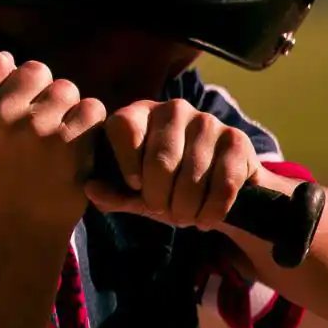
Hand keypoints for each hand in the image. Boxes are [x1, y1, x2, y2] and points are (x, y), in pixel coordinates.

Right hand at [0, 51, 106, 232]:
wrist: (24, 220)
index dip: (9, 78)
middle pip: (36, 70)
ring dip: (67, 109)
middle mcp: (0, 117)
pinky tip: (75, 146)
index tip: (11, 103)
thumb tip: (9, 57)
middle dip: (41, 93)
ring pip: (66, 88)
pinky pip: (91, 108)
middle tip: (36, 127)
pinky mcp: (72, 142)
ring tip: (55, 138)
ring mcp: (38, 129)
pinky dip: (88, 125)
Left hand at [83, 99, 259, 229]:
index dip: (126, 163)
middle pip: (160, 160)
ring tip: (184, 216)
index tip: (135, 187)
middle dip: (160, 199)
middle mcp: (173, 109)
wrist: (219, 191)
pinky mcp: (237, 140)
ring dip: (186, 209)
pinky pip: (222, 184)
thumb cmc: (167, 187)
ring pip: (192, 176)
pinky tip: (206, 218)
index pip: (123, 126)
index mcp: (140, 114)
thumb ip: (113, 193)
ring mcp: (207, 121)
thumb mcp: (136, 194)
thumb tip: (90, 189)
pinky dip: (212, 211)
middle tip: (164, 211)